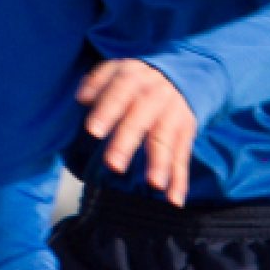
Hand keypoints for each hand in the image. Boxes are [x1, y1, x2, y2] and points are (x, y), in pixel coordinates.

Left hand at [77, 58, 196, 205]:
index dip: (107, 110)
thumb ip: (97, 81)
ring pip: (165, 139)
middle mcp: (156, 95)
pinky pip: (183, 156)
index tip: (92, 130)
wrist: (182, 74)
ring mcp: (173, 115)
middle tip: (113, 165)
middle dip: (127, 141)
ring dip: (160, 163)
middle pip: (141, 117)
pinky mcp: (186, 132)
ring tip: (154, 184)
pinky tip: (174, 199)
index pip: (119, 91)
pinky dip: (180, 180)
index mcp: (135, 79)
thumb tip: (82, 97)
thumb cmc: (138, 80)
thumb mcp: (118, 70)